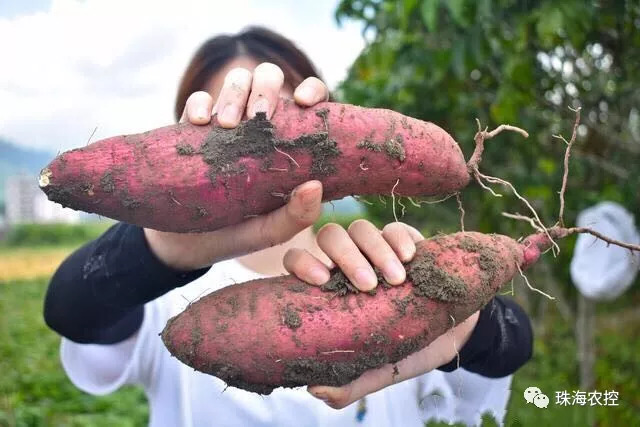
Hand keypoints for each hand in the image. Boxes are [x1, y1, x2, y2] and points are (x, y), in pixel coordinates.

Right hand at [145, 63, 329, 269]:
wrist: (186, 245)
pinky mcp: (193, 129)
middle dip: (266, 87)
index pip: (309, 101)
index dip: (311, 89)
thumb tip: (316, 185)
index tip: (304, 102)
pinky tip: (199, 123)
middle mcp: (260, 127)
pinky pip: (196, 101)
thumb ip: (297, 214)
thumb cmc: (238, 234)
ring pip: (237, 81)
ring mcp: (226, 124)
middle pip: (269, 78)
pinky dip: (198, 104)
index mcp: (288, 142)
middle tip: (259, 116)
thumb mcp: (271, 231)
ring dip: (234, 93)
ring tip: (228, 124)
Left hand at [283, 219, 479, 408]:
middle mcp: (349, 263)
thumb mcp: (382, 370)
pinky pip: (395, 228)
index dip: (302, 263)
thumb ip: (350, 383)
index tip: (320, 281)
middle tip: (367, 285)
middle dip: (345, 256)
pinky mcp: (406, 240)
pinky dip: (400, 239)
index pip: (299, 261)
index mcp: (332, 290)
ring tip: (396, 279)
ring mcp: (377, 248)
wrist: (456, 335)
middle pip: (330, 237)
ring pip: (361, 228)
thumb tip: (312, 389)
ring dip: (376, 250)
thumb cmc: (410, 349)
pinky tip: (412, 258)